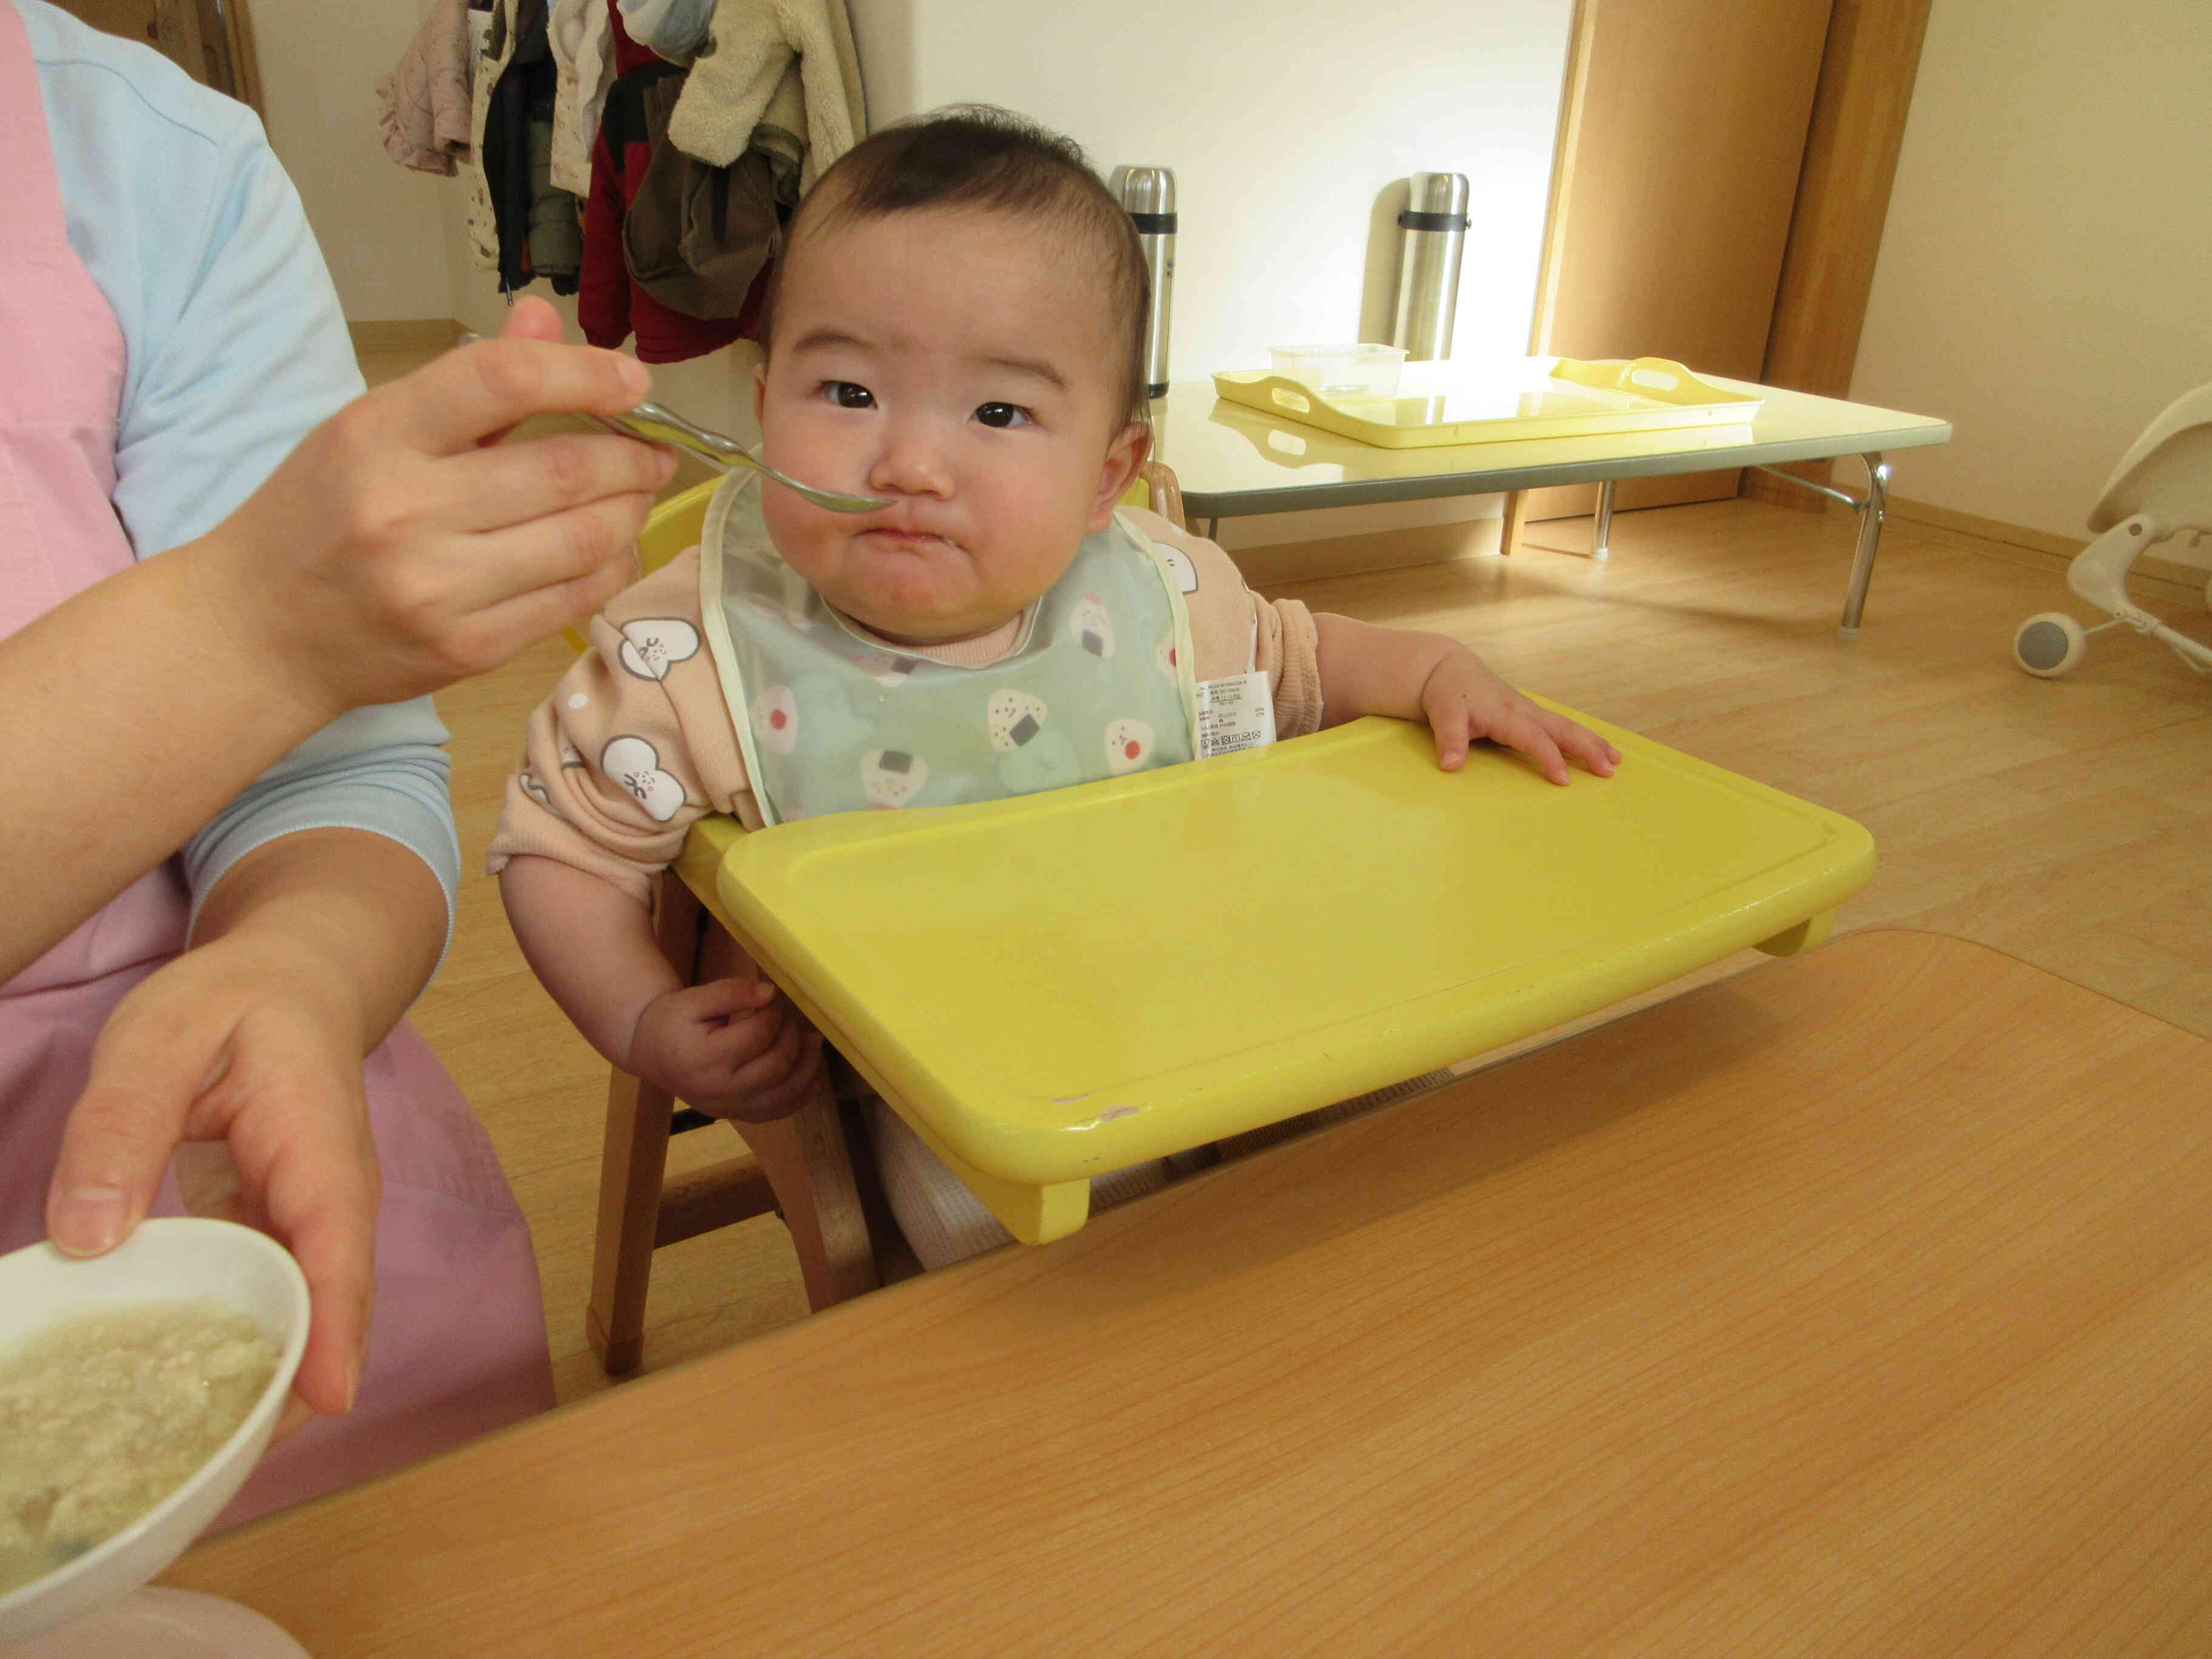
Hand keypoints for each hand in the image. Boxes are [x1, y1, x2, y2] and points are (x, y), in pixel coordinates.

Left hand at [45, 934, 382, 1423]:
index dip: (334, 1326)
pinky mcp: (284, 1237)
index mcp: (318, 1147)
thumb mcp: (159, 1037)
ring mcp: (314, 1224)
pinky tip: (183, 1392)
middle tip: (213, 1466)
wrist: (296, 982)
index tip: (323, 1403)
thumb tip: (88, 1239)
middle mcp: (335, 1200)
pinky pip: (273, 1303)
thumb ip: (120, 1127)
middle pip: (331, 1307)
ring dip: (261, 1381)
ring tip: (193, 1454)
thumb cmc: (236, 1001)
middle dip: (288, 1390)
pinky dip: (237, 1348)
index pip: (337, 1246)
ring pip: (304, 1316)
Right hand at [199, 296, 677, 722]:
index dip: (585, 373)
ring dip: (631, 512)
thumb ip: (469, 381)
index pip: (502, 380)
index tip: (633, 380)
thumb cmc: (318, 516)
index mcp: (376, 435)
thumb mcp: (372, 429)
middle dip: (631, 457)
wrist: (260, 632)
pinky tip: (611, 547)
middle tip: (652, 453)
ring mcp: (439, 588)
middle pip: (564, 470)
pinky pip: (575, 599)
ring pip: (584, 539)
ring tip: (636, 496)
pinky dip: (612, 566)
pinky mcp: (469, 648)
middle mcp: (406, 511)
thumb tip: (548, 322)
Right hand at [626, 972, 823, 1123]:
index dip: (773, 1014)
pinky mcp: (737, 1114)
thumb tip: (771, 994)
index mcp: (704, 1058)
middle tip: (788, 1019)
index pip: (757, 1036)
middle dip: (791, 1037)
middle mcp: (718, 1090)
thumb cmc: (672, 1022)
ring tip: (814, 1042)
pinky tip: (812, 1078)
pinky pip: (777, 1112)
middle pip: (775, 1065)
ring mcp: (729, 1107)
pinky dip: (800, 1097)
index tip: (772, 1001)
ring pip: (783, 1094)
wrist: (652, 1053)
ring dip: (807, 1067)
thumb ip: (731, 992)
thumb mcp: (693, 999)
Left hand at [1419, 649, 1622, 783]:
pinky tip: (1598, 749)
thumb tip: (1450, 766)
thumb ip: (1449, 739)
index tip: (1564, 780)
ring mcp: (1530, 710)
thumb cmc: (1447, 694)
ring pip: (1566, 725)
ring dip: (1592, 742)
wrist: (1450, 669)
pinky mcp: (1530, 712)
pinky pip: (1561, 725)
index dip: (1549, 757)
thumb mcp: (1442, 715)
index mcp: (1505, 713)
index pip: (1533, 738)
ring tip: (1616, 761)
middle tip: (1609, 769)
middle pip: (1562, 728)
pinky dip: (1581, 737)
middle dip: (1587, 748)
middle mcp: (1523, 709)